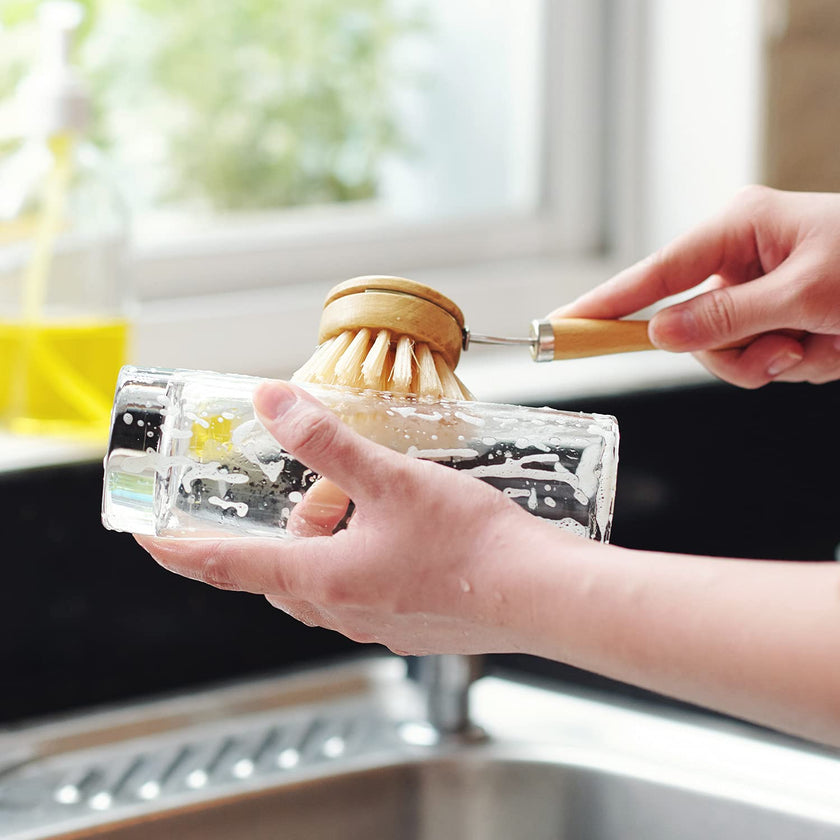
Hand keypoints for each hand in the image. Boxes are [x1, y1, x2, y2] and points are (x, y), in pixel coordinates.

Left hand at [136, 380, 563, 655]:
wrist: (539, 593)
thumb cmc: (469, 541)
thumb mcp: (389, 478)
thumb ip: (326, 442)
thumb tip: (272, 401)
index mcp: (324, 579)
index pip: (227, 566)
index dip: (178, 549)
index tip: (145, 539)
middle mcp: (342, 611)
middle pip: (281, 570)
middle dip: (285, 531)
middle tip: (314, 492)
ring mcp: (377, 624)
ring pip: (325, 580)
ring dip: (329, 541)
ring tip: (369, 502)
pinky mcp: (410, 625)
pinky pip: (363, 589)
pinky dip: (363, 557)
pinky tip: (404, 531)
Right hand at [558, 186, 839, 387]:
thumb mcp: (807, 293)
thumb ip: (728, 317)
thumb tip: (660, 334)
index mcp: (739, 228)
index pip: (655, 273)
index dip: (605, 303)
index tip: (560, 326)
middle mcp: (740, 257)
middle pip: (687, 326)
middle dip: (733, 352)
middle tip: (778, 354)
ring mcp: (757, 290)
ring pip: (722, 352)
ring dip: (770, 363)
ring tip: (817, 347)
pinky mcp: (776, 316)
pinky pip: (757, 359)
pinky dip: (794, 366)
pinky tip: (828, 347)